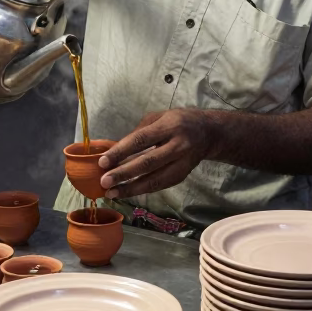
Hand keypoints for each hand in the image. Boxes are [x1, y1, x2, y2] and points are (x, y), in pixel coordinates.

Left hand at [98, 110, 214, 197]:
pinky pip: (161, 185)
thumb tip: (116, 150)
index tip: (103, 162)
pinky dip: (143, 190)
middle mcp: (178, 145)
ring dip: (131, 189)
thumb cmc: (178, 121)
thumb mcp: (159, 117)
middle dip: (124, 174)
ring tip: (112, 193)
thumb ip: (139, 132)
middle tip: (104, 182)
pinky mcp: (183, 176)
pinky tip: (127, 192)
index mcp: (169, 126)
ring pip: (155, 180)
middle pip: (148, 163)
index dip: (121, 152)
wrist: (208, 133)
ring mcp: (183, 163)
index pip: (141, 140)